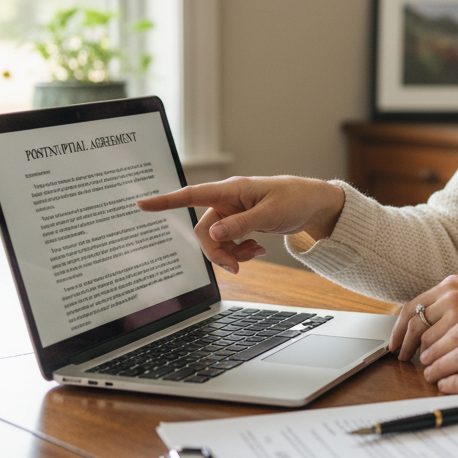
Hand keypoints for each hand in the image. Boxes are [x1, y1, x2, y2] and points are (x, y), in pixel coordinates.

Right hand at [137, 176, 344, 273]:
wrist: (315, 204)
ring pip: (217, 240)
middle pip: (205, 230)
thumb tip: (212, 234)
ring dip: (231, 253)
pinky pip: (229, 242)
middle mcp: (228, 200)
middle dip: (217, 251)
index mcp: (232, 190)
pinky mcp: (242, 223)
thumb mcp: (269, 214)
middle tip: (237, 267)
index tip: (142, 205)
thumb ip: (240, 224)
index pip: (193, 195)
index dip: (167, 201)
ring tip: (255, 254)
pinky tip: (258, 251)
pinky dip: (240, 251)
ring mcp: (234, 213)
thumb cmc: (295, 199)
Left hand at [390, 275, 457, 361]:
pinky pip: (440, 352)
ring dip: (421, 357)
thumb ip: (449, 308)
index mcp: (452, 285)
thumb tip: (415, 322)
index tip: (395, 342)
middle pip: (414, 322)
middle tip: (402, 358)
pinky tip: (442, 374)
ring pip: (426, 340)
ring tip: (426, 369)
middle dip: (404, 344)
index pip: (413, 306)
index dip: (399, 328)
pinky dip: (437, 365)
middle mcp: (452, 293)